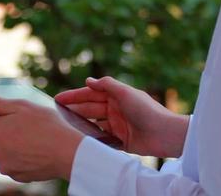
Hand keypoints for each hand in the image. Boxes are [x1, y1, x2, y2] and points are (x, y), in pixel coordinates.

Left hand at [0, 90, 83, 181]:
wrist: (67, 152)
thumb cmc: (46, 125)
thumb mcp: (21, 106)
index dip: (10, 117)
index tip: (25, 118)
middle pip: (0, 137)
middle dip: (12, 132)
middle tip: (33, 129)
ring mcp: (5, 166)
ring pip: (8, 151)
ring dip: (18, 146)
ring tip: (37, 142)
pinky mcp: (17, 176)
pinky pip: (17, 164)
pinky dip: (25, 159)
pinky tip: (38, 153)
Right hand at [55, 77, 188, 157]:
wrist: (165, 134)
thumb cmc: (147, 110)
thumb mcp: (126, 93)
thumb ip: (107, 85)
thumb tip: (88, 80)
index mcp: (116, 97)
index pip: (90, 94)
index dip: (74, 96)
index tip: (57, 99)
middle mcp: (114, 110)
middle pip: (89, 109)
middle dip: (73, 110)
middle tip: (55, 114)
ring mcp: (117, 125)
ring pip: (93, 124)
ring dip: (80, 124)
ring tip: (64, 127)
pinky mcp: (120, 140)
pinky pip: (102, 138)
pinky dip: (92, 138)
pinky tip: (79, 139)